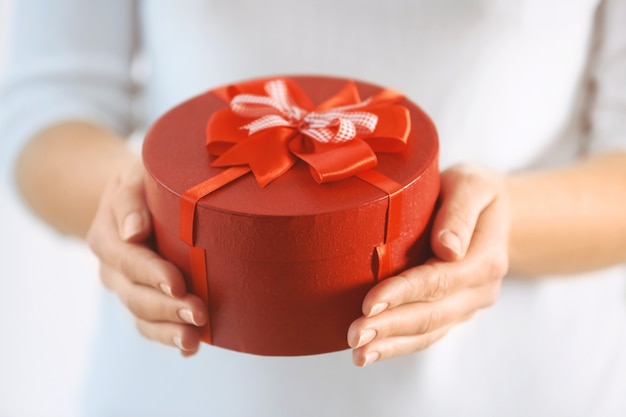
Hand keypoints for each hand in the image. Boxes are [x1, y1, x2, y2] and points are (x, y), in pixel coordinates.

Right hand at [86, 159, 207, 355]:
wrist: (133, 200)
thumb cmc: (140, 184)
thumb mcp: (132, 178)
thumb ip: (130, 200)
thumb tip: (133, 232)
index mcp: (107, 239)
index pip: (129, 260)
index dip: (152, 274)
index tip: (177, 283)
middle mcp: (115, 271)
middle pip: (136, 296)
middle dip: (167, 308)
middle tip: (198, 313)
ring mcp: (129, 289)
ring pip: (142, 318)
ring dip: (168, 332)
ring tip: (193, 341)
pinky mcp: (146, 300)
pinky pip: (152, 325)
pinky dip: (169, 338)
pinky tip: (191, 348)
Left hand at [347, 165, 509, 365]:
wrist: (494, 212)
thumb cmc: (475, 192)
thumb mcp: (473, 185)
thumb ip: (460, 213)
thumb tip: (447, 247)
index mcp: (485, 257)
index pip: (439, 280)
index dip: (403, 293)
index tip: (370, 304)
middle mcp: (480, 288)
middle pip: (432, 314)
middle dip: (391, 326)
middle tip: (355, 335)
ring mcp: (467, 305)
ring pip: (429, 331)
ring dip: (392, 344)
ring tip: (359, 354)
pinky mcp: (454, 312)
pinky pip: (428, 334)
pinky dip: (400, 345)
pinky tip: (373, 353)